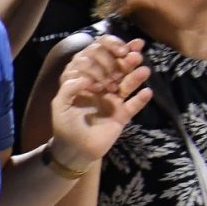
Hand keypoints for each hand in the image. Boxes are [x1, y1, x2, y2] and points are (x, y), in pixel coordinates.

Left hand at [46, 34, 152, 167]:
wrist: (75, 150)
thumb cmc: (65, 126)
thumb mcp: (59, 105)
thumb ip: (68, 89)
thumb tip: (84, 78)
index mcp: (86, 81)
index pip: (98, 63)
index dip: (105, 55)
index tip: (108, 57)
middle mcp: (102, 87)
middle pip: (116, 69)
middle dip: (125, 61)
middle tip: (134, 54)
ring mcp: (113, 100)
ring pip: (127, 84)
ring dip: (135, 76)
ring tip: (143, 70)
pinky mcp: (122, 115)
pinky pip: (134, 105)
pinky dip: (140, 99)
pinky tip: (147, 92)